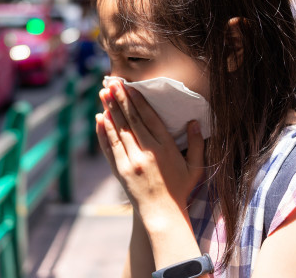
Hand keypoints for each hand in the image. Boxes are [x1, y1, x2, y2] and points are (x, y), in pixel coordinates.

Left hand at [95, 80, 205, 220]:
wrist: (162, 214)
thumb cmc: (180, 190)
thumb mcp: (195, 167)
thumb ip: (196, 144)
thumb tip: (195, 122)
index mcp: (165, 148)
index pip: (149, 119)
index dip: (139, 101)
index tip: (131, 87)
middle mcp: (147, 152)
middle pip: (131, 120)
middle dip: (121, 99)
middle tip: (112, 82)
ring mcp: (132, 161)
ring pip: (118, 130)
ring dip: (110, 109)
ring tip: (103, 93)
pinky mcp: (121, 170)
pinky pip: (110, 146)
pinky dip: (104, 131)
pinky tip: (100, 117)